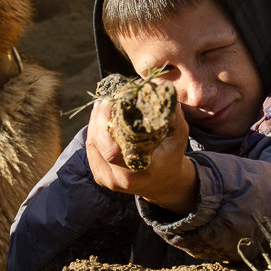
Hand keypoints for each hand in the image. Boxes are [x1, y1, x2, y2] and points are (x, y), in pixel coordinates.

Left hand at [83, 98, 199, 214]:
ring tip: (102, 105)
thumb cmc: (172, 152)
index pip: (114, 149)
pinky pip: (91, 150)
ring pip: (92, 146)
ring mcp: (109, 181)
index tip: (113, 102)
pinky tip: (99, 118)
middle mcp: (124, 179)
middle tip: (106, 99)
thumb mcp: (178, 132)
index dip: (108, 123)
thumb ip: (170, 112)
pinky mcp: (101, 177)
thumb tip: (154, 88)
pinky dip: (93, 132)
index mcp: (144, 169)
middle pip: (99, 145)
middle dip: (99, 118)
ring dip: (95, 122)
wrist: (165, 181)